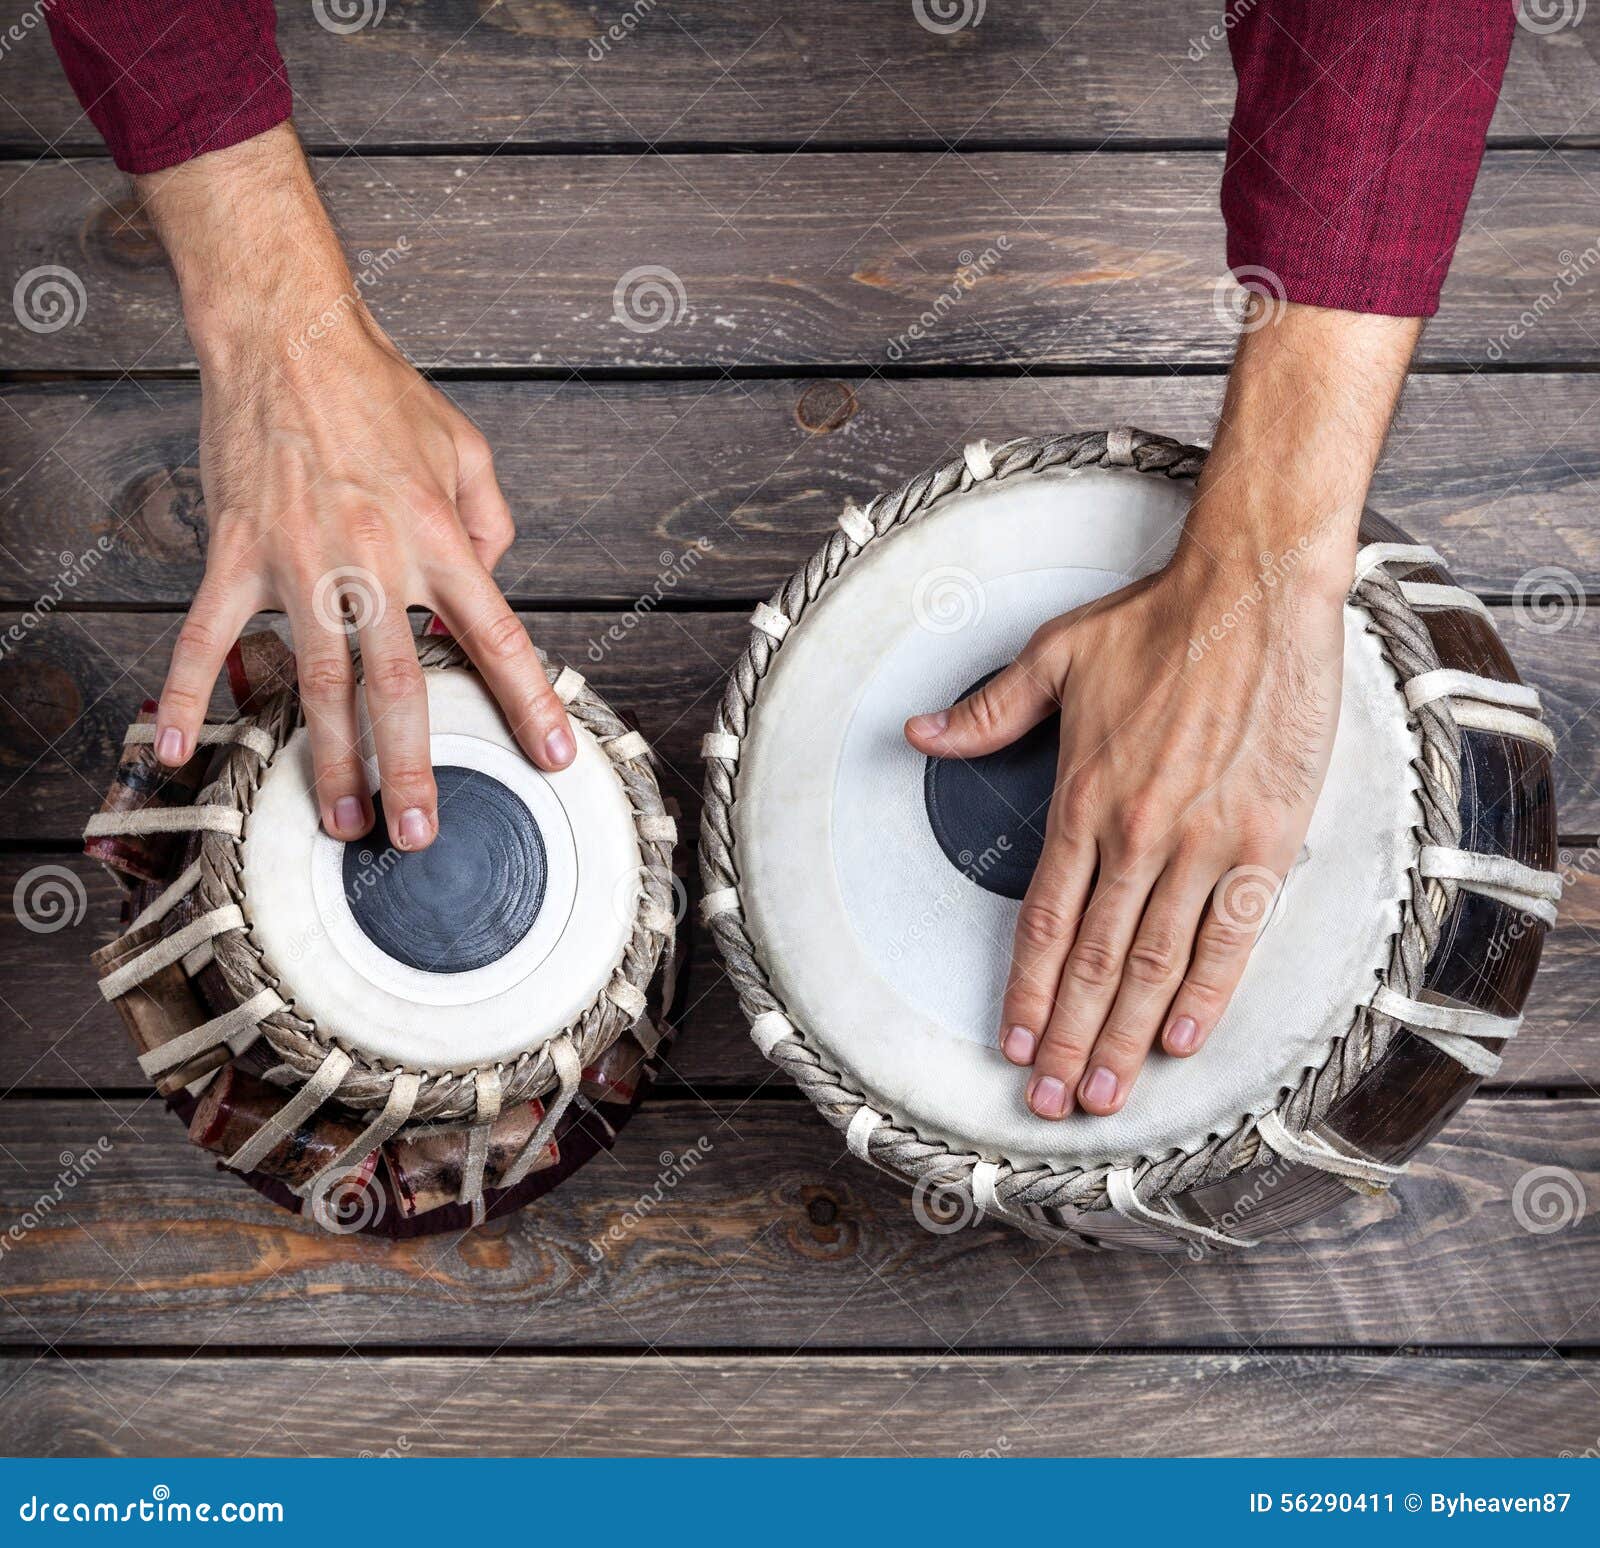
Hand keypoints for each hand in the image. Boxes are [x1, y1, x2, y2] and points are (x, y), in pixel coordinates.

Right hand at [137, 125, 572, 850]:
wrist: (287, 334)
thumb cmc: (380, 393)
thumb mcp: (468, 450)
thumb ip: (492, 524)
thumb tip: (492, 587)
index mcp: (440, 537)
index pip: (497, 635)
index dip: (528, 702)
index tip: (550, 757)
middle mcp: (374, 558)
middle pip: (397, 684)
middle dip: (412, 767)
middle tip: (417, 833)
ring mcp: (297, 560)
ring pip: (314, 681)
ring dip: (327, 758)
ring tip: (340, 819)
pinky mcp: (235, 551)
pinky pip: (204, 635)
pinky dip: (187, 693)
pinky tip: (179, 748)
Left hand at [907, 550, 1344, 1118]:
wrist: (1253, 590)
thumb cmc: (1155, 620)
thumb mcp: (1052, 659)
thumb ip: (987, 713)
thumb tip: (918, 732)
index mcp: (1081, 799)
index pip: (1043, 921)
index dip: (1023, 991)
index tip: (1010, 1044)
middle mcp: (1138, 834)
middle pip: (1092, 962)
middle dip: (1065, 1039)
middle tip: (1050, 1103)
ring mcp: (1205, 842)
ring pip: (1155, 964)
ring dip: (1124, 1036)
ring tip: (1104, 1094)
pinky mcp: (1267, 838)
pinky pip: (1232, 934)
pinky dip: (1207, 993)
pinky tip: (1180, 1039)